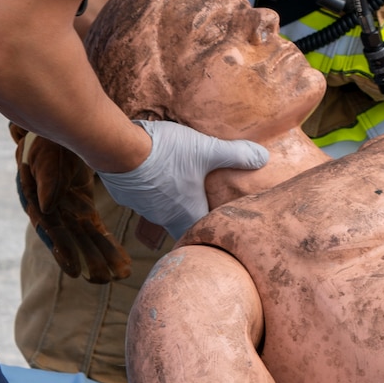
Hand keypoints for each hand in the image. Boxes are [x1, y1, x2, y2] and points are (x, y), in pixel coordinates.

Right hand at [11, 124, 129, 283]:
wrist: (60, 130)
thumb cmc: (47, 144)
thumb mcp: (45, 157)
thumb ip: (47, 181)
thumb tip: (45, 206)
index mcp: (39, 203)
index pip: (51, 231)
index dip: (62, 251)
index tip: (73, 271)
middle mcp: (54, 214)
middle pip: (72, 241)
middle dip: (88, 261)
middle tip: (104, 281)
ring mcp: (69, 212)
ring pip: (87, 239)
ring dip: (103, 257)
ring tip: (121, 275)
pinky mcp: (83, 208)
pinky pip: (96, 230)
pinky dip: (108, 244)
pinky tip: (121, 261)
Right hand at [95, 119, 269, 237]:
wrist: (119, 148)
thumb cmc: (167, 153)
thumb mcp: (206, 150)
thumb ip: (235, 154)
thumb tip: (264, 158)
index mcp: (186, 213)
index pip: (202, 235)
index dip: (212, 233)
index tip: (220, 227)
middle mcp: (163, 217)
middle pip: (180, 227)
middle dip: (191, 219)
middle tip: (201, 208)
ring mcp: (142, 208)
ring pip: (160, 213)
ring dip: (169, 203)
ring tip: (179, 187)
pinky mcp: (126, 196)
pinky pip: (141, 199)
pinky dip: (149, 191)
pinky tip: (153, 174)